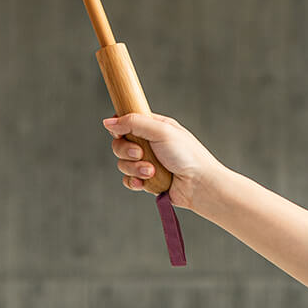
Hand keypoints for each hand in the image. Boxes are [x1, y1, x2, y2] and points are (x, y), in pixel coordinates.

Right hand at [103, 111, 223, 212]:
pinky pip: (129, 180)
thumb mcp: (160, 131)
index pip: (126, 122)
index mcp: (153, 126)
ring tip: (152, 172)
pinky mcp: (148, 181)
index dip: (119, 127)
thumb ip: (133, 123)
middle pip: (120, 143)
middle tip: (140, 154)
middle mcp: (149, 143)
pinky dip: (134, 181)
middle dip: (127, 151)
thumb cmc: (186, 154)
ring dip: (135, 168)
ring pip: (123, 163)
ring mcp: (147, 162)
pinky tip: (143, 183)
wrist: (200, 185)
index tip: (120, 132)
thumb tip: (108, 122)